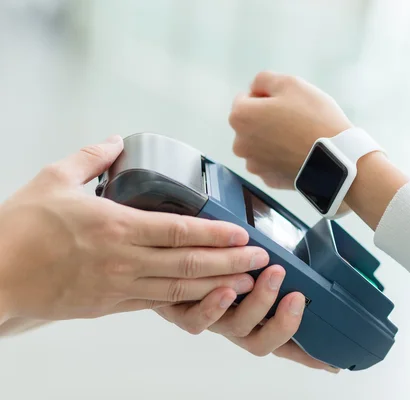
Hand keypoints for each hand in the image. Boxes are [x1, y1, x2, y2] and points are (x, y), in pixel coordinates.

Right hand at [0, 135, 268, 321]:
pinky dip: (186, 301)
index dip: (216, 234)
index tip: (243, 234)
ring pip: (179, 288)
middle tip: (261, 260)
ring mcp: (119, 287)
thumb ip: (90, 159)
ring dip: (217, 286)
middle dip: (230, 263)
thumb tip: (115, 142)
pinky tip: (206, 298)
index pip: (179, 231)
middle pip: (189, 263)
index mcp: (115, 226)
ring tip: (247, 282)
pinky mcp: (110, 306)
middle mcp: (124, 260)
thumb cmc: (20, 229)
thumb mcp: (53, 179)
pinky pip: (156, 304)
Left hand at [155, 265, 339, 373]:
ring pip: (238, 329)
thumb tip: (307, 255)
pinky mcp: (183, 313)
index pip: (284, 340)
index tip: (330, 361)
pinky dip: (215, 306)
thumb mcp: (252, 260)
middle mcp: (235, 323)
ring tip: (273, 274)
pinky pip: (199, 321)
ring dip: (260, 303)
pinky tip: (226, 288)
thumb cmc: (215, 258)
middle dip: (285, 323)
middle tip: (297, 297)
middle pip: (263, 343)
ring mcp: (212, 319)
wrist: (169, 251)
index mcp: (254, 316)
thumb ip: (275, 263)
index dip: (307, 354)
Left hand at [229, 71, 351, 188]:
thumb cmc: (314, 117)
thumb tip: (255, 90)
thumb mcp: (291, 83)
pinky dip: (281, 159)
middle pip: (251, 125)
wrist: (337, 158)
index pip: (246, 99)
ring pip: (260, 146)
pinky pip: (272, 164)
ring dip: (272, 141)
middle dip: (266, 121)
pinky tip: (298, 155)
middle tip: (295, 121)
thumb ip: (264, 79)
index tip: (288, 104)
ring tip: (298, 140)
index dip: (267, 97)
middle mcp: (240, 144)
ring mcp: (254, 166)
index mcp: (240, 117)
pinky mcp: (269, 181)